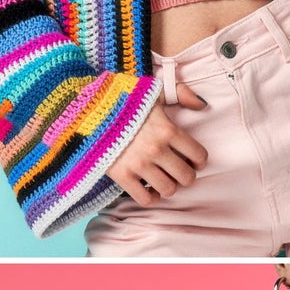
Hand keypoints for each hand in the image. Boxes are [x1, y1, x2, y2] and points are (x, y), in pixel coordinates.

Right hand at [105, 82, 209, 205]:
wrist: (87, 111)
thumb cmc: (123, 100)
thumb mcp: (153, 91)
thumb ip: (181, 93)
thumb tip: (202, 106)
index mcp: (167, 129)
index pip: (198, 155)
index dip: (199, 160)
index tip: (192, 159)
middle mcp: (156, 149)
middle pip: (186, 177)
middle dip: (186, 176)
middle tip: (177, 171)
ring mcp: (138, 164)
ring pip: (168, 190)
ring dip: (169, 187)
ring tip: (163, 179)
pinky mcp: (121, 176)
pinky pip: (145, 199)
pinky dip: (151, 197)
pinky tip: (148, 188)